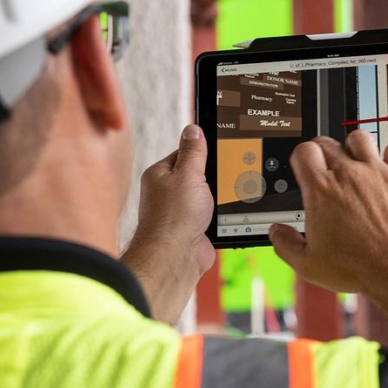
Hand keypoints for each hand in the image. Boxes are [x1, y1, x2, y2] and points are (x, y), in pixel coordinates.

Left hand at [121, 124, 214, 323]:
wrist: (175, 258)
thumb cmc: (174, 217)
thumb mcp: (188, 175)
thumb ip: (194, 152)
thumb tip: (193, 130)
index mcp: (160, 174)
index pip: (184, 153)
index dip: (203, 151)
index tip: (221, 150)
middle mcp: (167, 193)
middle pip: (198, 175)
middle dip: (214, 177)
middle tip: (227, 175)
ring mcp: (180, 212)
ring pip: (206, 197)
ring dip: (218, 198)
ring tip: (225, 197)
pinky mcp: (192, 229)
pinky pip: (211, 216)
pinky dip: (219, 216)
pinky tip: (226, 214)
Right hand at [268, 130, 387, 299]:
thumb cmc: (357, 267)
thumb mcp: (309, 265)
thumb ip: (286, 245)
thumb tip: (277, 232)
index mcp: (321, 190)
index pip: (304, 151)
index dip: (302, 157)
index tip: (306, 168)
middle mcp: (348, 175)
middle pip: (328, 142)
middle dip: (324, 152)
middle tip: (328, 169)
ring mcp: (376, 172)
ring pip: (360, 138)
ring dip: (355, 148)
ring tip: (357, 164)